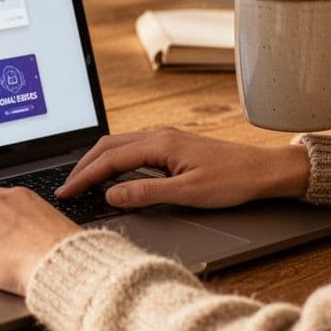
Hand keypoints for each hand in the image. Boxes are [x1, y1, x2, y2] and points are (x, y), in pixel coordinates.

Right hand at [57, 128, 310, 207]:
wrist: (264, 170)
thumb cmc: (233, 181)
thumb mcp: (188, 193)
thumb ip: (146, 193)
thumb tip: (111, 195)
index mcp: (161, 144)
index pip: (110, 159)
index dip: (85, 177)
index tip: (66, 192)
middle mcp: (160, 135)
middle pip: (108, 146)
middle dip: (84, 166)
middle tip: (66, 187)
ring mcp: (166, 138)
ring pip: (120, 144)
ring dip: (98, 161)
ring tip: (82, 181)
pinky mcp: (173, 145)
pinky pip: (133, 148)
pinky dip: (114, 160)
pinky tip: (113, 174)